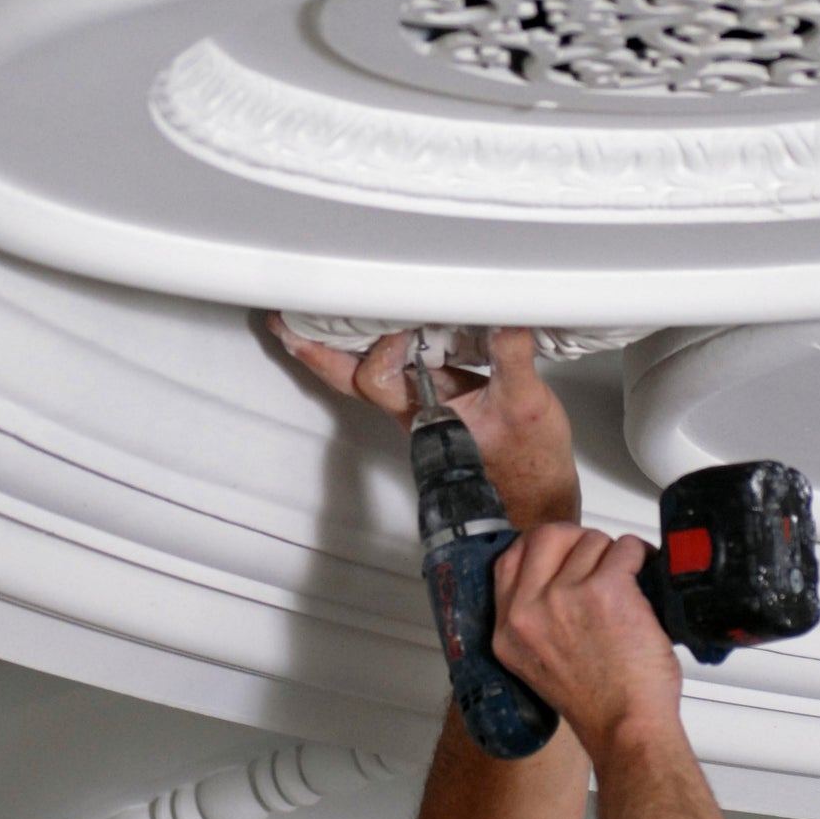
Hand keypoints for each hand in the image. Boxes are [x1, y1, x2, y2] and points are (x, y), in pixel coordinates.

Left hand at [265, 319, 579, 528]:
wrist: (535, 501)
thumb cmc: (529, 464)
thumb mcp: (527, 404)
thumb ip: (512, 357)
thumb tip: (504, 317)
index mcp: (425, 412)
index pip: (378, 376)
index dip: (380, 346)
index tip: (395, 319)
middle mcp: (412, 410)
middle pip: (346, 378)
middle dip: (315, 348)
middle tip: (284, 321)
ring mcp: (418, 408)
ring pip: (361, 376)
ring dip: (333, 348)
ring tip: (306, 320)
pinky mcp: (432, 404)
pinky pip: (388, 373)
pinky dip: (370, 349)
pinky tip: (367, 332)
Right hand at [491, 523, 680, 763]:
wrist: (626, 728)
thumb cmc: (597, 704)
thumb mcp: (538, 665)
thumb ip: (533, 620)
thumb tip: (556, 575)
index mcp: (508, 630)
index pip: (508, 559)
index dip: (539, 548)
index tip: (562, 552)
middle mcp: (529, 611)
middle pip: (546, 536)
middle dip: (577, 539)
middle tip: (598, 558)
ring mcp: (564, 598)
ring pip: (591, 542)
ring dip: (614, 556)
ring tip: (627, 585)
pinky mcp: (605, 591)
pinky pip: (624, 549)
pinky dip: (640, 558)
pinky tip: (644, 577)